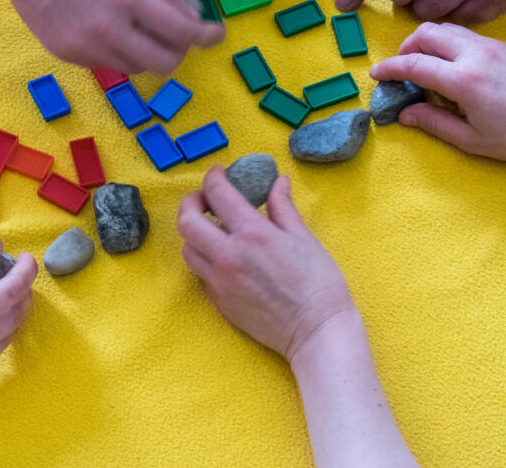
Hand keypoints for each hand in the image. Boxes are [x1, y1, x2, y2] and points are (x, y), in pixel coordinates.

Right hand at [3, 0, 224, 73]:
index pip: (182, 32)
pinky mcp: (66, 54)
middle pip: (164, 63)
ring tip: (146, 28)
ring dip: (152, 53)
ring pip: (137, 68)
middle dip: (182, 51)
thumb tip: (191, 13)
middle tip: (182, 35)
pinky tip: (113, 27)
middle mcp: (108, 28)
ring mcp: (85, 46)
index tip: (216, 33)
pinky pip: (109, 63)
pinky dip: (122, 51)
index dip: (207, 36)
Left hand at [178, 168, 353, 361]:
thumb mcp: (304, 238)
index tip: (219, 174)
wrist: (316, 332)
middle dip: (190, 202)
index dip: (213, 177)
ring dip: (194, 232)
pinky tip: (223, 256)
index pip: (217, 193)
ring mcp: (219, 281)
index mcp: (252, 233)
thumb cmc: (319, 284)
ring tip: (211, 228)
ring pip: (188, 248)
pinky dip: (204, 258)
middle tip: (204, 199)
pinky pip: (200, 273)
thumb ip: (283, 207)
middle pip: (186, 221)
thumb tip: (278, 182)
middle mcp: (228, 255)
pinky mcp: (218, 302)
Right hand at [370, 22, 505, 160]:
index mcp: (464, 81)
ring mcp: (488, 46)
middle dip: (404, 48)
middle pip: (425, 33)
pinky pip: (461, 33)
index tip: (376, 75)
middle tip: (399, 69)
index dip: (389, 68)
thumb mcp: (471, 140)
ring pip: (443, 28)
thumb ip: (433, 123)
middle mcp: (474, 55)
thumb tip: (404, 113)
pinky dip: (444, 42)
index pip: (414, 64)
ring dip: (424, 42)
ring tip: (422, 66)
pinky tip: (446, 65)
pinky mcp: (499, 45)